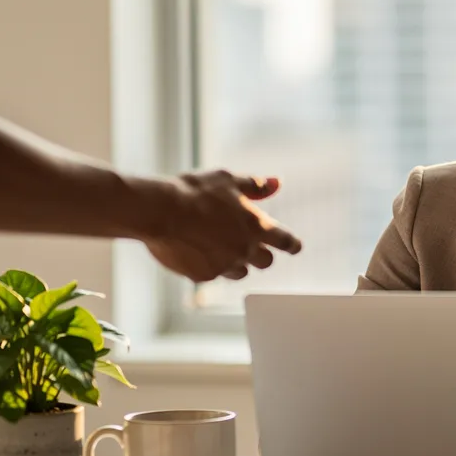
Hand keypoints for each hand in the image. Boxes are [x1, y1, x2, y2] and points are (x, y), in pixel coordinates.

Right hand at [139, 170, 302, 282]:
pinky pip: (214, 275)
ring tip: (218, 245)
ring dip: (236, 262)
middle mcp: (244, 249)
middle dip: (261, 254)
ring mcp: (224, 265)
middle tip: (248, 244)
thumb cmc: (194, 191)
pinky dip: (210, 265)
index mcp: (256, 226)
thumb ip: (255, 185)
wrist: (160, 211)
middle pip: (266, 262)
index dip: (292, 244)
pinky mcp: (203, 276)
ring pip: (241, 272)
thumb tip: (277, 183)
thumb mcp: (227, 180)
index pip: (285, 241)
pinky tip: (195, 250)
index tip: (295, 247)